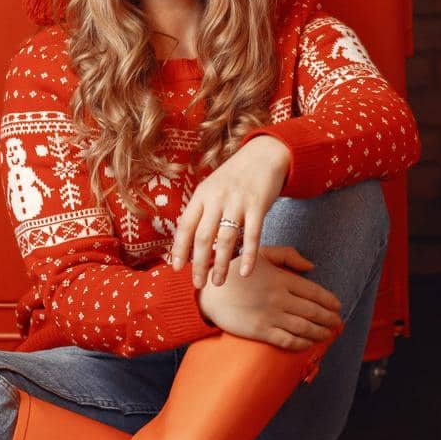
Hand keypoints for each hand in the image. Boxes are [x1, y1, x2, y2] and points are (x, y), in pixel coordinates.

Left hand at [169, 135, 292, 286]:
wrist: (264, 155)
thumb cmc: (235, 177)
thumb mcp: (212, 188)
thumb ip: (202, 211)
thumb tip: (189, 242)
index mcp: (202, 194)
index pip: (185, 225)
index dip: (179, 248)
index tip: (176, 268)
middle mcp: (217, 198)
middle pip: (203, 236)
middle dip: (199, 264)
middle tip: (198, 284)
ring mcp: (238, 202)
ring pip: (226, 239)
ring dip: (221, 264)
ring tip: (218, 282)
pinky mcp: (258, 205)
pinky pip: (252, 235)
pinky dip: (248, 256)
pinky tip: (245, 272)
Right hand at [194, 244, 343, 350]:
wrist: (209, 293)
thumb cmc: (236, 272)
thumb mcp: (261, 254)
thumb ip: (287, 255)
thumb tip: (311, 267)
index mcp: (281, 279)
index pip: (314, 292)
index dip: (330, 301)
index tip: (338, 306)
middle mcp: (279, 298)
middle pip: (313, 311)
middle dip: (329, 319)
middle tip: (338, 323)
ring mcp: (270, 316)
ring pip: (304, 327)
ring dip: (320, 332)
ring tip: (328, 334)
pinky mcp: (260, 331)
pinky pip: (287, 340)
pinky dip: (302, 344)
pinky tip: (308, 344)